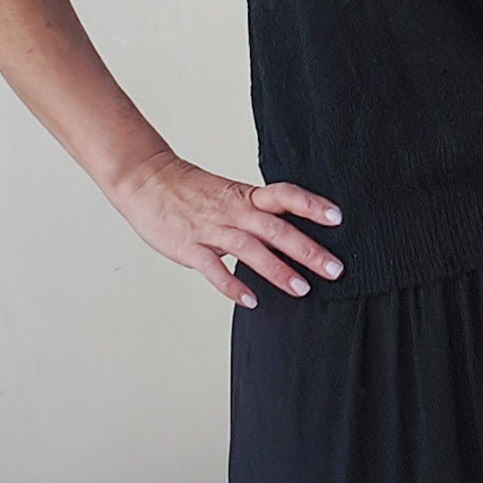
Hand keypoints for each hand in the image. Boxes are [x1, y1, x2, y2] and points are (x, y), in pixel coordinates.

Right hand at [108, 151, 343, 308]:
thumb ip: (258, 214)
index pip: (284, 196)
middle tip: (334, 269)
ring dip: (277, 271)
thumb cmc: (191, 191)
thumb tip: (292, 235)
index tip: (337, 218)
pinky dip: (233, 286)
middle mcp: (233, 212)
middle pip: (275, 229)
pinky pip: (213, 269)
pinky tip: (251, 301)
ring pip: (250, 250)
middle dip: (307, 250)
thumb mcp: (230, 195)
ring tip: (302, 289)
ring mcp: (211, 230)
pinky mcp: (190, 248)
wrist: (146, 181)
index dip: (310, 205)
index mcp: (245, 196)